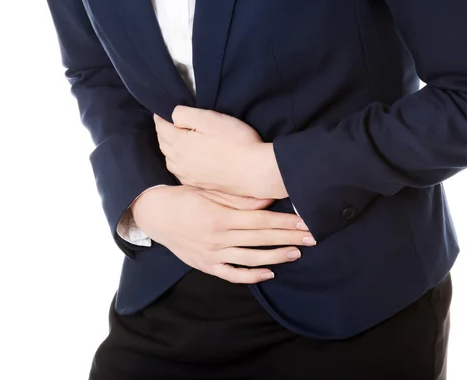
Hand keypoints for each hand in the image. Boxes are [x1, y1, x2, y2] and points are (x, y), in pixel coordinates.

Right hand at [131, 185, 314, 283]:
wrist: (154, 214)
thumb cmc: (183, 198)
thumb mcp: (209, 192)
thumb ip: (239, 199)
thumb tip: (268, 201)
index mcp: (220, 217)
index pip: (261, 221)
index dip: (285, 222)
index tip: (304, 222)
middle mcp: (218, 238)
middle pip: (261, 239)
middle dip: (288, 237)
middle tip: (312, 237)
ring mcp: (212, 254)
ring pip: (250, 259)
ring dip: (276, 256)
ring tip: (296, 253)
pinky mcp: (206, 265)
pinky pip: (231, 274)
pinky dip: (251, 276)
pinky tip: (269, 273)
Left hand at [154, 106, 287, 198]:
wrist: (254, 172)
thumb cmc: (235, 142)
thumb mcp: (209, 118)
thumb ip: (185, 114)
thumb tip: (172, 116)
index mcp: (180, 143)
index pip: (162, 128)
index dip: (160, 117)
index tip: (160, 112)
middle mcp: (180, 161)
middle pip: (163, 144)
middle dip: (163, 133)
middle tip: (166, 124)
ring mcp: (189, 175)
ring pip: (170, 160)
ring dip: (169, 149)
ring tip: (174, 141)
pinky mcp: (200, 184)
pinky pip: (180, 173)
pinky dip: (177, 164)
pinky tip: (185, 161)